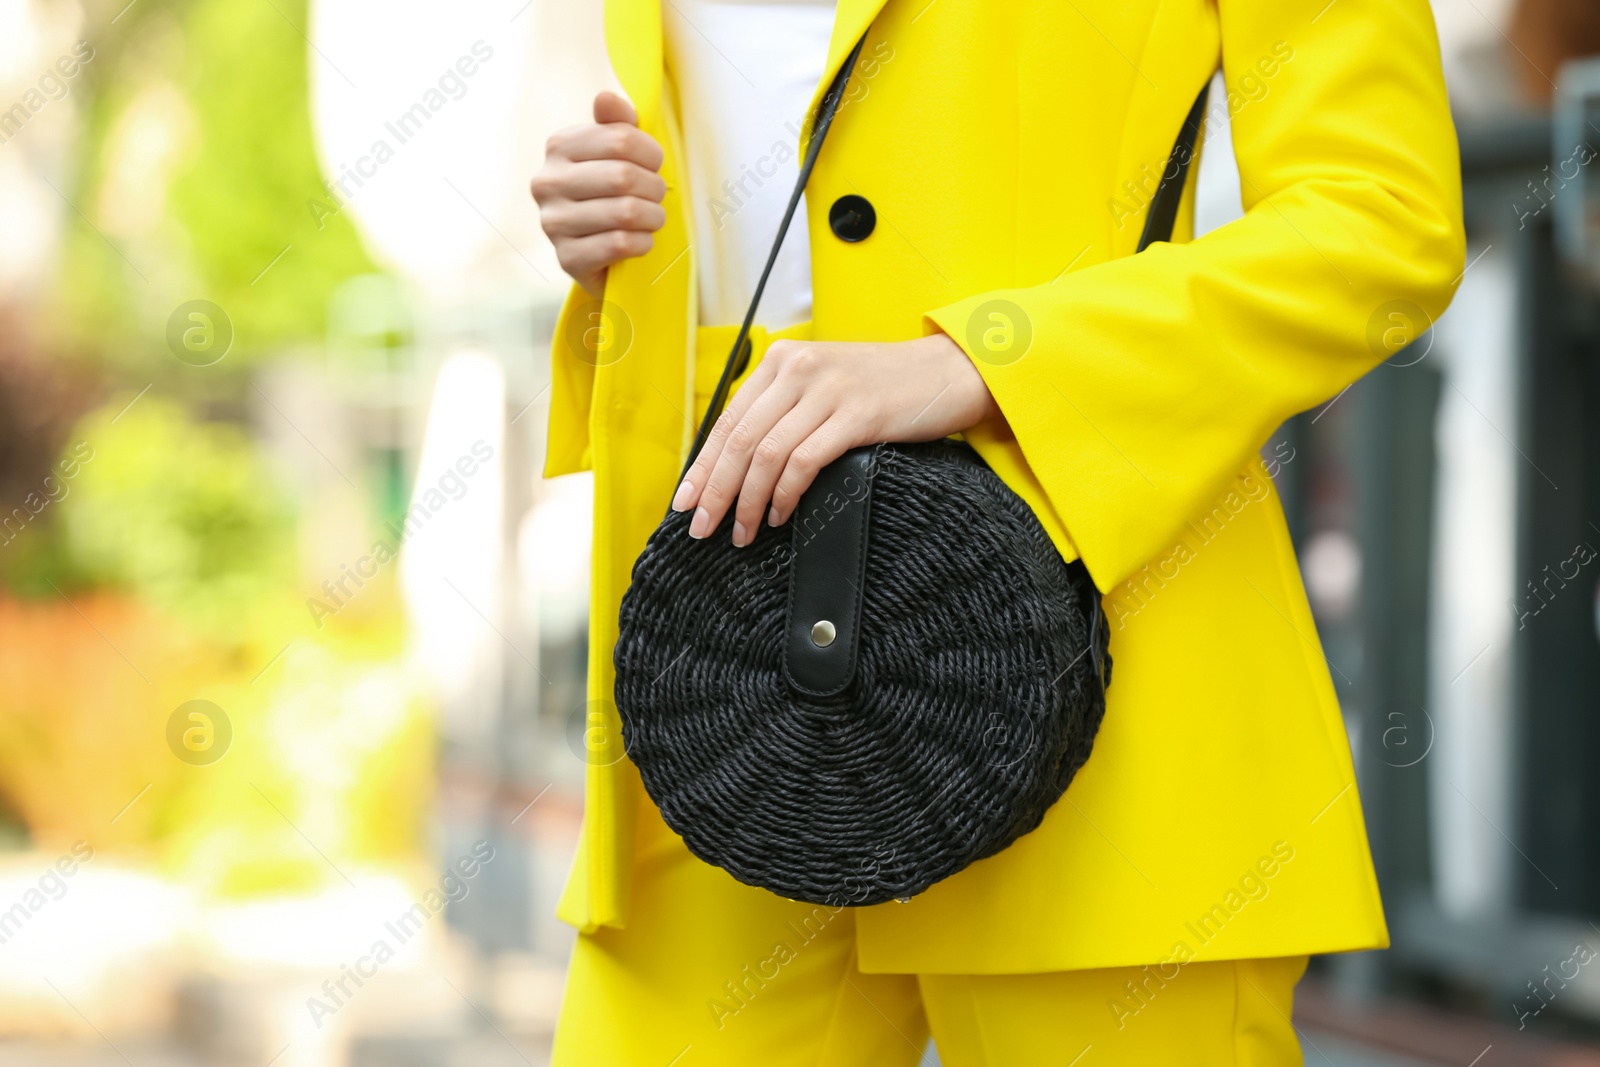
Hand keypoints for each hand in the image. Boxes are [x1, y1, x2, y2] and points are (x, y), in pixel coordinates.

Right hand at [531, 92, 665, 297]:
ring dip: (653, 217)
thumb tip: (606, 98)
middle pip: (624, 176)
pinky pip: (620, 244)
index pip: (621, 139)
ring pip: (625, 212)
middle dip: (654, 188)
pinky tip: (642, 241)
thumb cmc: (612, 193)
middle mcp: (547, 182)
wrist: (599, 253)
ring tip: (653, 218)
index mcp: (558, 146)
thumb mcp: (616, 153)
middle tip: (657, 196)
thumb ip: (616, 123)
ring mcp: (552, 222)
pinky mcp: (566, 258)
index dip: (651, 154)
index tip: (655, 165)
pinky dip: (643, 243)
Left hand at [671, 333, 999, 545]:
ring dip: (749, 502)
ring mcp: (827, 389)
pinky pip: (804, 461)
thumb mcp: (824, 384)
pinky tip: (780, 515)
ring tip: (743, 532)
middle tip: (702, 527)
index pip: (727, 419)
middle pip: (739, 439)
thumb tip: (738, 464)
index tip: (686, 500)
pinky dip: (785, 494)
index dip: (703, 464)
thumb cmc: (884, 387)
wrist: (947, 373)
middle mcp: (799, 367)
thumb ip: (783, 409)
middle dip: (716, 490)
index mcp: (783, 360)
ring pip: (766, 454)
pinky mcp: (856, 414)